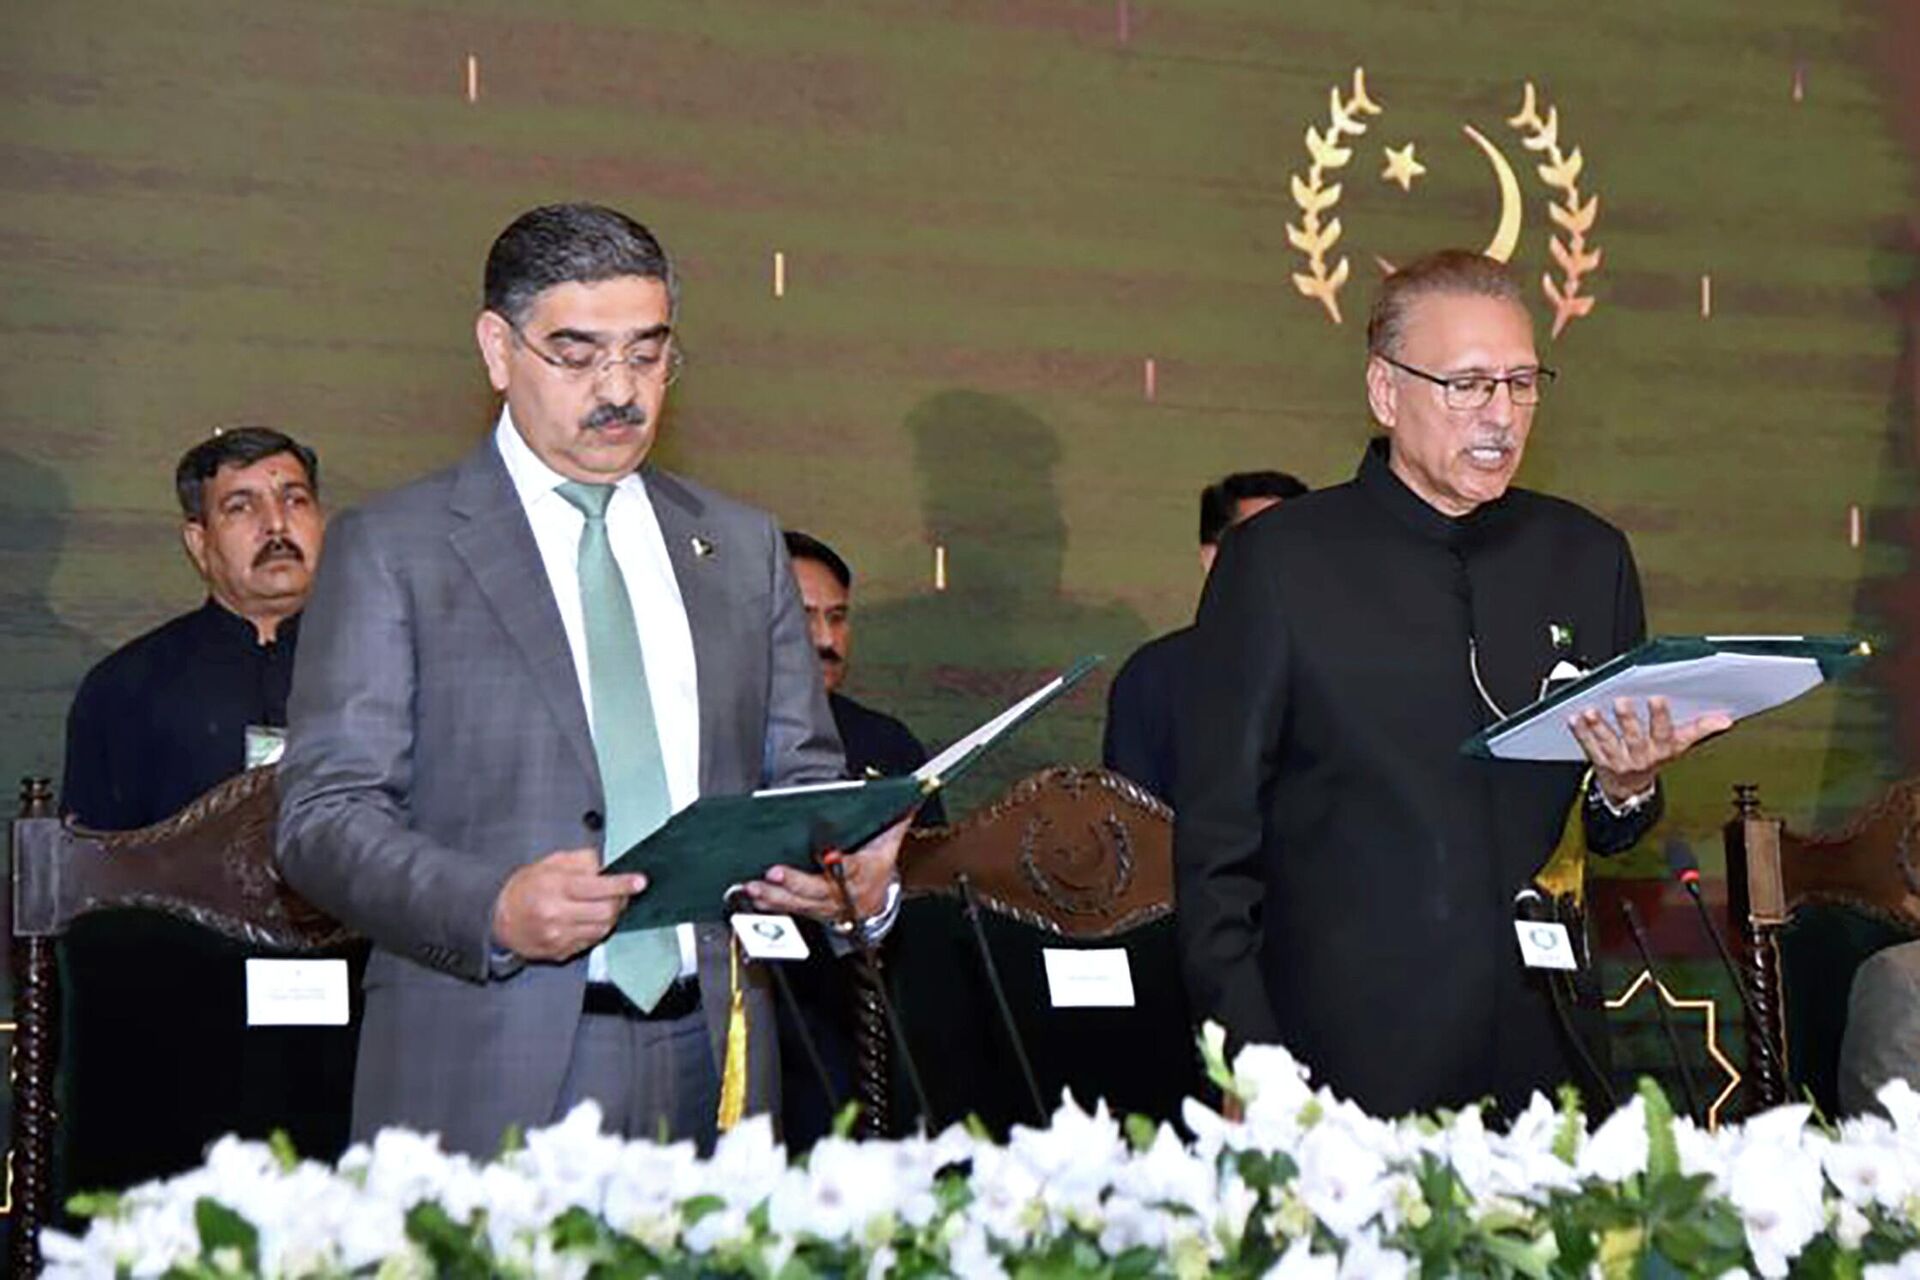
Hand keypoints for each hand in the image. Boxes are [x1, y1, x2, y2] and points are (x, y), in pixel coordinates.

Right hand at [491, 848, 647, 961]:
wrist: (498, 920)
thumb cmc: (525, 888)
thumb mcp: (548, 864)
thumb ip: (579, 861)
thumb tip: (605, 865)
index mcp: (554, 888)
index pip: (597, 886)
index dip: (623, 884)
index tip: (640, 882)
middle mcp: (557, 914)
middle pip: (606, 911)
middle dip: (621, 901)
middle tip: (624, 893)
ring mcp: (559, 937)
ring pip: (602, 929)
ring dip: (612, 916)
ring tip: (607, 904)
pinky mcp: (560, 952)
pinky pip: (592, 941)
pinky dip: (598, 929)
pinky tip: (592, 918)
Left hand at [742, 816, 910, 922]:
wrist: (876, 903)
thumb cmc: (876, 867)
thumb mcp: (889, 843)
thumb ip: (895, 819)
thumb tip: (910, 796)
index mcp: (862, 874)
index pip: (852, 870)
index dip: (839, 865)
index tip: (828, 856)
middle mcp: (842, 894)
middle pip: (818, 891)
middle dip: (795, 883)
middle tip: (774, 873)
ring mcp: (824, 905)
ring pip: (799, 904)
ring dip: (775, 897)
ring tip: (754, 887)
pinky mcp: (809, 910)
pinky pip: (789, 909)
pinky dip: (770, 904)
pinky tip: (754, 897)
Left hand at [1567, 695, 1731, 802]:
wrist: (1631, 790)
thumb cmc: (1656, 758)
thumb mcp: (1679, 746)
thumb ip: (1699, 729)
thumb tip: (1725, 719)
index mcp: (1663, 749)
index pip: (1665, 733)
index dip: (1661, 717)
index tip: (1657, 698)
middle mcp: (1641, 756)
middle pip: (1635, 738)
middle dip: (1628, 720)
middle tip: (1622, 702)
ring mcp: (1619, 760)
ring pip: (1609, 743)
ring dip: (1599, 727)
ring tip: (1592, 712)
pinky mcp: (1600, 761)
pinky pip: (1589, 747)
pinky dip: (1581, 734)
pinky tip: (1575, 719)